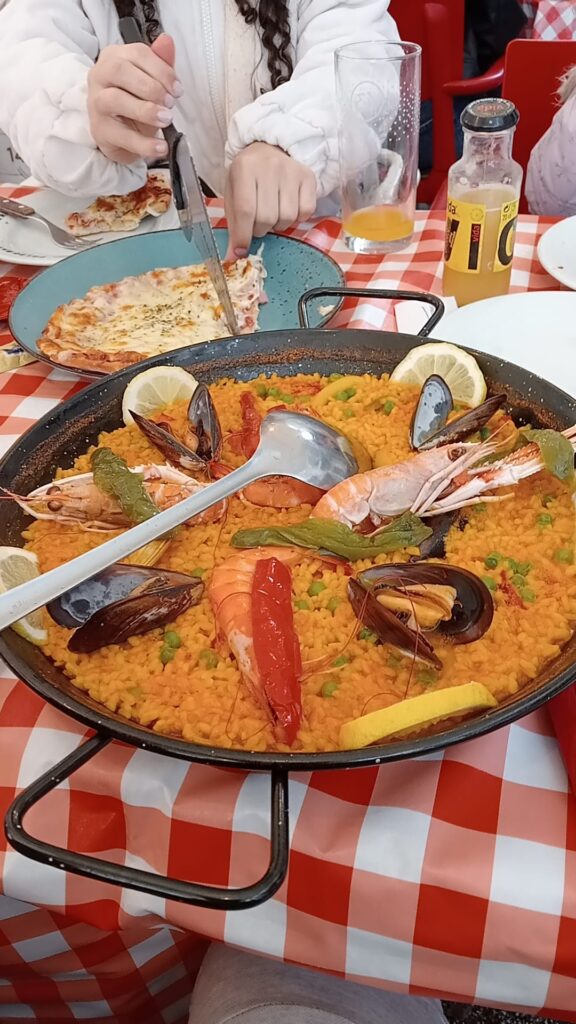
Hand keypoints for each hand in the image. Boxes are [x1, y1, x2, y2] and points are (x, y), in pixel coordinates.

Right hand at [87, 34, 180, 164]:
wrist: (119, 135)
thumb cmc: (134, 102)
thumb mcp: (151, 81)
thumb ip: (160, 62)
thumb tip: (167, 41)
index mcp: (114, 57)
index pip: (137, 53)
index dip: (161, 70)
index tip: (177, 89)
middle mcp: (100, 76)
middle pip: (120, 71)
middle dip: (151, 86)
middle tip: (171, 103)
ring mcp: (96, 103)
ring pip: (116, 100)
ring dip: (145, 110)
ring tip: (166, 119)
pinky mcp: (99, 130)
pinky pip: (122, 135)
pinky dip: (145, 143)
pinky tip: (161, 147)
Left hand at [225, 144, 316, 258]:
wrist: (270, 148)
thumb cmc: (248, 177)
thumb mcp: (234, 194)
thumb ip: (234, 225)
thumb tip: (234, 256)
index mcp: (244, 168)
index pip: (245, 210)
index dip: (243, 236)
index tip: (240, 252)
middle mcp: (269, 166)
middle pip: (267, 217)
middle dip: (260, 229)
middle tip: (257, 223)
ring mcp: (291, 170)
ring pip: (287, 217)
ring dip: (278, 225)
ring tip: (272, 214)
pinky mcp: (308, 176)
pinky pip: (306, 212)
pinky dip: (297, 218)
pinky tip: (288, 207)